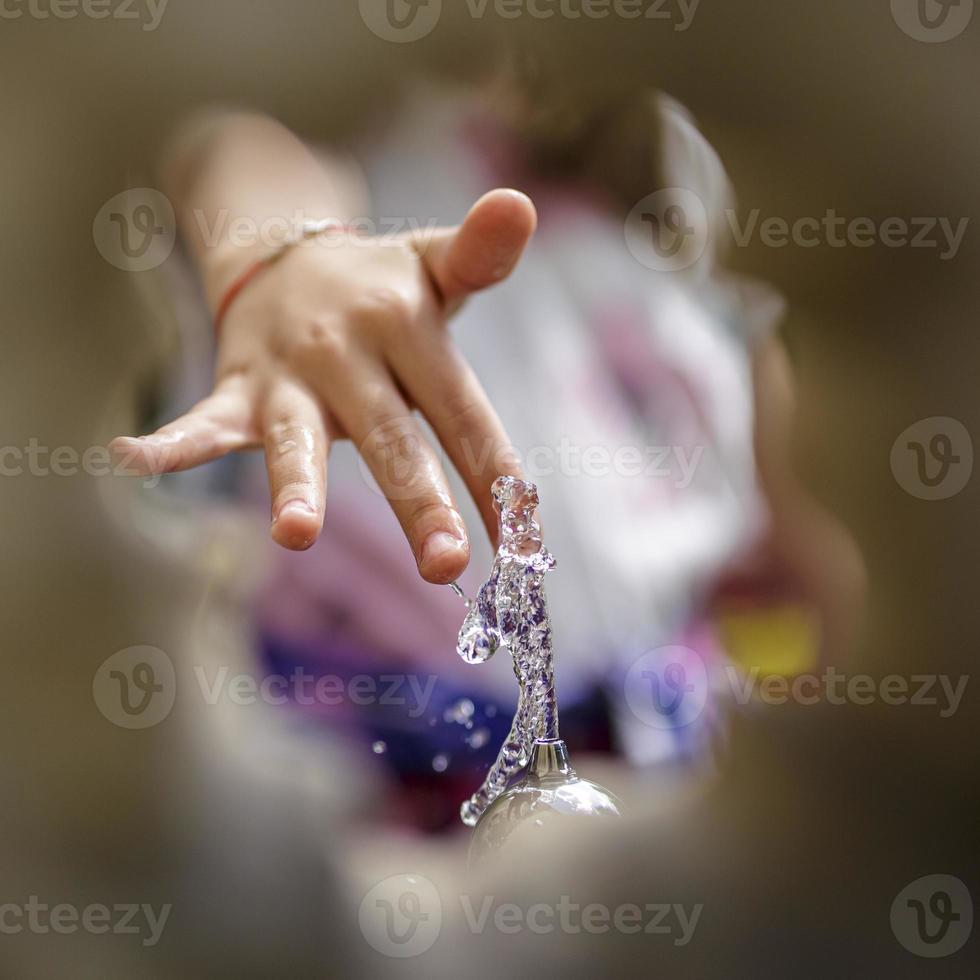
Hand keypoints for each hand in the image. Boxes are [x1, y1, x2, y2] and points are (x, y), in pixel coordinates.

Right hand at [110, 189, 535, 583]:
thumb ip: (478, 255)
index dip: (495, 478)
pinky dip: (171, 442)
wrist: (288, 255)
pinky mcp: (239, 387)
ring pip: (296, 437)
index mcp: (409, 324)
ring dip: (296, 484)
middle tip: (444, 562)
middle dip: (416, 502)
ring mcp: (288, 371)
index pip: (464, 413)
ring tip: (296, 534)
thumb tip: (522, 203)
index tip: (523, 544)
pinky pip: (204, 419)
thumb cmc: (380, 286)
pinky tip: (132, 457)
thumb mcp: (432, 266)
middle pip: (390, 435)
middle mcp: (348, 349)